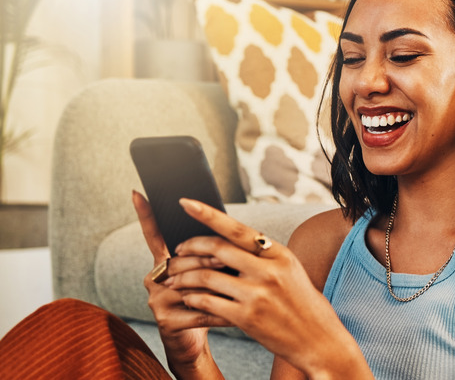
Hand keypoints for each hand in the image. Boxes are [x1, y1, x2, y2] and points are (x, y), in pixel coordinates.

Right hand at [133, 191, 225, 378]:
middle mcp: (155, 277)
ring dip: (217, 283)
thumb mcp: (207, 273)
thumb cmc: (206, 299)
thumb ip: (210, 253)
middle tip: (231, 262)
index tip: (138, 192)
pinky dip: (221, 310)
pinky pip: (199, 309)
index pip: (154, 234)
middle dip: (210, 259)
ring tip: (237, 285)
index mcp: (164, 262)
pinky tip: (236, 314)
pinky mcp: (166, 320)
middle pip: (182, 259)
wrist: (194, 340)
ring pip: (191, 283)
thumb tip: (227, 226)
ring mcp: (157, 299)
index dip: (145, 214)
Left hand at [166, 198, 370, 378]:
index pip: (237, 228)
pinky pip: (208, 302)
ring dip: (184, 277)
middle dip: (190, 247)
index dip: (208, 214)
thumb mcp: (290, 270)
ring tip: (174, 279)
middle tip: (176, 251)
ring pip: (206, 277)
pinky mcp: (246, 318)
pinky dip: (192, 299)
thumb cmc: (302, 303)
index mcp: (279, 254)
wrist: (318, 339)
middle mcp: (268, 271)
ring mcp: (256, 295)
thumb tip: (231, 240)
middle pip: (217, 249)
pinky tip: (188, 298)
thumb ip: (263, 255)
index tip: (187, 202)